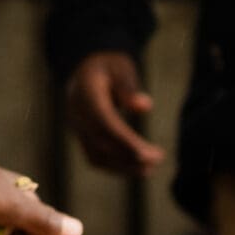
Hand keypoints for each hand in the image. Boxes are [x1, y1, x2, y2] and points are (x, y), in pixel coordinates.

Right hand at [65, 51, 165, 175]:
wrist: (84, 68)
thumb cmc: (107, 66)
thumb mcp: (119, 66)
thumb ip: (129, 86)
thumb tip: (144, 106)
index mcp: (84, 93)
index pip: (104, 123)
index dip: (124, 141)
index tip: (147, 154)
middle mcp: (76, 113)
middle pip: (100, 142)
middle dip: (128, 156)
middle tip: (157, 159)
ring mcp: (76, 127)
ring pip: (96, 155)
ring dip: (123, 166)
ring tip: (149, 169)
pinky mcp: (81, 136)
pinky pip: (95, 157)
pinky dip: (115, 166)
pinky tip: (136, 167)